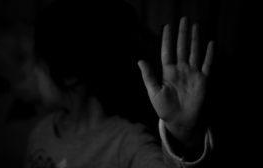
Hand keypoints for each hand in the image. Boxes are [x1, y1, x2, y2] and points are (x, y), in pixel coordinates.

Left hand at [138, 17, 213, 141]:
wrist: (179, 121)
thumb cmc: (164, 108)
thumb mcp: (154, 91)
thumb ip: (148, 76)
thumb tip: (140, 60)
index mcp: (168, 72)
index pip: (167, 51)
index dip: (167, 39)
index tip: (167, 26)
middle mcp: (181, 70)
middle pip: (182, 47)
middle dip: (183, 33)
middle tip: (184, 18)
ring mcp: (192, 74)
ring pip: (194, 52)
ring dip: (195, 39)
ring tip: (196, 25)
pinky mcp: (203, 81)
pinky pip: (207, 65)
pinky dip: (209, 55)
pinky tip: (210, 43)